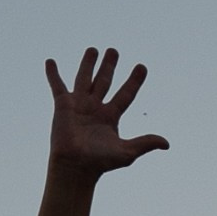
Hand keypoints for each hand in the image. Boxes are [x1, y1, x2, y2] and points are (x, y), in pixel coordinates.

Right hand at [45, 46, 169, 176]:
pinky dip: (53, 74)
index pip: (126, 94)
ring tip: (93, 49)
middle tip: (114, 51)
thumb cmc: (99, 162)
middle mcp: (95, 108)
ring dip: (88, 64)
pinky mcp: (63, 106)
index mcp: (110, 117)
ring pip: (84, 78)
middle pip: (104, 81)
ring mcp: (78, 106)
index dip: (134, 81)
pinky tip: (50, 61)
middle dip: (109, 66)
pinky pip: (57, 86)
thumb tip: (166, 143)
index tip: (142, 66)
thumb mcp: (126, 152)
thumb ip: (145, 143)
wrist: (75, 166)